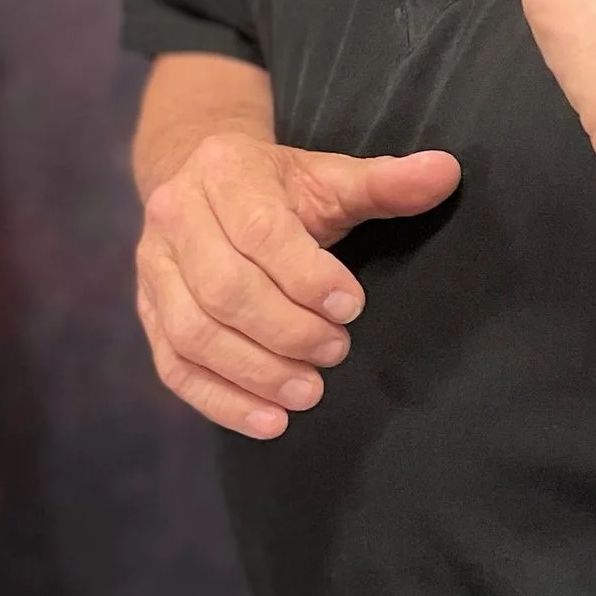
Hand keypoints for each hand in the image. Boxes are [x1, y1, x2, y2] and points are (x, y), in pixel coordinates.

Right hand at [136, 130, 458, 436]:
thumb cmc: (279, 187)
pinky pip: (173, 367)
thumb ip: (385, 182)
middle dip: (285, 330)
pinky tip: (269, 422)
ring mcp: (153, 269)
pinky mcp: (148, 313)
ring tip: (309, 392)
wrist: (201, 180)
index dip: (306, 276)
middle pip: (223, 289)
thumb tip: (447, 172)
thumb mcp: (329, 177)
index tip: (352, 307)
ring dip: (254, 371)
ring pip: (193, 333)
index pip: (260, 231)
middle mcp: (175, 218)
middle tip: (336, 352)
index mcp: (223, 173)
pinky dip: (220, 401)